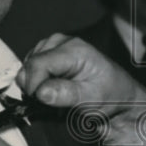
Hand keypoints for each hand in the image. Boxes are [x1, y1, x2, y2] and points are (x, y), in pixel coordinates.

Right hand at [17, 33, 145, 112]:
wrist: (118, 96)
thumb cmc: (109, 96)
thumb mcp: (90, 99)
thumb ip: (65, 94)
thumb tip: (41, 92)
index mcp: (74, 49)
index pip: (38, 64)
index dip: (33, 86)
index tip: (38, 104)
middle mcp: (62, 42)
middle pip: (30, 64)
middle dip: (33, 86)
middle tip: (49, 102)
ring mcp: (54, 46)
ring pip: (28, 66)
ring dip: (35, 84)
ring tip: (54, 96)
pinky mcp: (49, 53)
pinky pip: (31, 68)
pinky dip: (36, 81)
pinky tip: (51, 89)